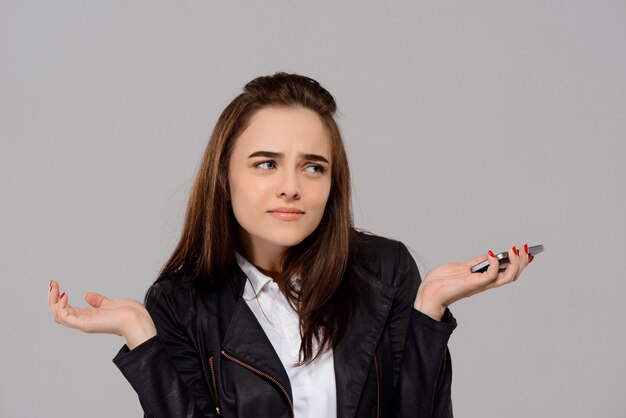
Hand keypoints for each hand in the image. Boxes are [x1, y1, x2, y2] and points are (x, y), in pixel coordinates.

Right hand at [47, 280, 156, 348]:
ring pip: (58, 315)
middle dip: (52, 298)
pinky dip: (60, 307)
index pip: (66, 310)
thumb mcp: (109, 304)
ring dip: (52, 300)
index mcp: (88, 317)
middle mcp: (83, 321)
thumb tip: (86, 294)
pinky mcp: (85, 324)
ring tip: (54, 286)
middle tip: (51, 283)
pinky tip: (63, 295)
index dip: (58, 298)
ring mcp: (83, 323)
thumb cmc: (128, 313)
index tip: (56, 285)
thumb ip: (97, 301)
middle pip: (58, 313)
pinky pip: (65, 317)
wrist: (137, 319)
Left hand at [414, 244, 532, 320]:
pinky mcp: (472, 284)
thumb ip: (476, 263)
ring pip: (506, 278)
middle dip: (521, 262)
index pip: (507, 274)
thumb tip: (491, 254)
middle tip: (523, 249)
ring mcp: (479, 285)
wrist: (428, 292)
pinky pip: (490, 276)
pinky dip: (495, 264)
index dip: (519, 265)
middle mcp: (484, 284)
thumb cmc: (442, 281)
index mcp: (483, 280)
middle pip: (511, 276)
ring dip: (514, 264)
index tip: (528, 253)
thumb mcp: (462, 268)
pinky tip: (493, 254)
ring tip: (514, 250)